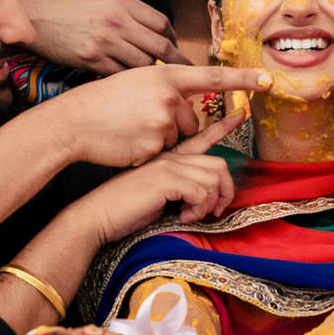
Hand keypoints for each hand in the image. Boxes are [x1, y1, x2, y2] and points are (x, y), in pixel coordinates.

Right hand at [21, 0, 193, 71]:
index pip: (163, 23)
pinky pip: (122, 76)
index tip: (175, 51)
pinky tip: (130, 88)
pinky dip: (129, 83)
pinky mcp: (93, 60)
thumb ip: (129, 14)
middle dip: (176, 64)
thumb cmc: (68, 10)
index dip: (174, 40)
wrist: (34, 19)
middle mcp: (117, 20)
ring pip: (144, 64)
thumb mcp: (102, 1)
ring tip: (154, 84)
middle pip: (161, 46)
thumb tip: (156, 33)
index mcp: (123, 2)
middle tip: (183, 76)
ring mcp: (105, 41)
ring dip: (152, 76)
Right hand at [35, 64, 267, 167]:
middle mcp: (168, 95)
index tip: (268, 80)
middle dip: (176, 129)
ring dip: (163, 143)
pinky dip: (152, 155)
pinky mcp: (155, 145)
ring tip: (133, 133)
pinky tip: (130, 146)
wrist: (73, 123)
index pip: (213, 76)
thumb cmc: (102, 105)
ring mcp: (162, 120)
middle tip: (142, 124)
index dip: (243, 78)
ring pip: (180, 139)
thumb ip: (164, 89)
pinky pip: (166, 155)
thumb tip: (186, 102)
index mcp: (165, 76)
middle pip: (193, 121)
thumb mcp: (136, 83)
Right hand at [67, 114, 242, 245]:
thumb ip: (175, 185)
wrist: (95, 214)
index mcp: (166, 154)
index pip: (200, 137)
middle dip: (225, 191)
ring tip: (193, 215)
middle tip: (214, 211)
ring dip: (210, 203)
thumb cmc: (122, 208)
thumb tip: (201, 194)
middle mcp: (169, 153)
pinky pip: (202, 191)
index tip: (238, 117)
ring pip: (214, 178)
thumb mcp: (153, 191)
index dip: (222, 128)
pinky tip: (183, 217)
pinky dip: (198, 209)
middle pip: (218, 164)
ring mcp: (167, 163)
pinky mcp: (165, 178)